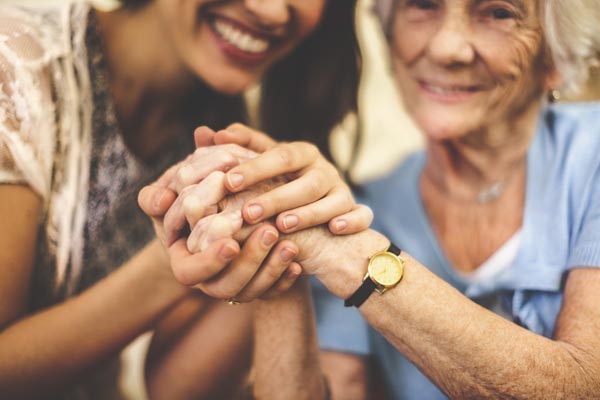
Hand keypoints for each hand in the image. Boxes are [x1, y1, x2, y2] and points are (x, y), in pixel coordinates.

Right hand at [140, 164, 301, 301]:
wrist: (221, 214)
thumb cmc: (190, 201)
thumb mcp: (171, 198)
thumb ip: (157, 197)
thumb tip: (160, 198)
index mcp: (184, 263)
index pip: (190, 273)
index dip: (210, 261)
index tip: (231, 242)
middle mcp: (208, 282)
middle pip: (225, 287)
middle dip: (249, 262)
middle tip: (269, 232)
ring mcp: (234, 287)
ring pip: (251, 292)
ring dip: (272, 269)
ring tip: (290, 245)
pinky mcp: (257, 286)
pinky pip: (272, 293)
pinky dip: (285, 280)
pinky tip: (298, 265)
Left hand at [194, 123, 373, 234]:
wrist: (316, 214)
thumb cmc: (279, 186)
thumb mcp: (259, 168)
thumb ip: (234, 152)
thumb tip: (201, 132)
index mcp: (299, 154)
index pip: (278, 155)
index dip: (255, 167)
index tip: (227, 180)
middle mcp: (323, 169)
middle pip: (304, 180)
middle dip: (276, 196)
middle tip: (248, 212)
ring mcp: (342, 190)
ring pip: (332, 198)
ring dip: (308, 212)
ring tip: (282, 224)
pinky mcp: (357, 211)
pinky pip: (361, 214)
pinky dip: (352, 220)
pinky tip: (335, 230)